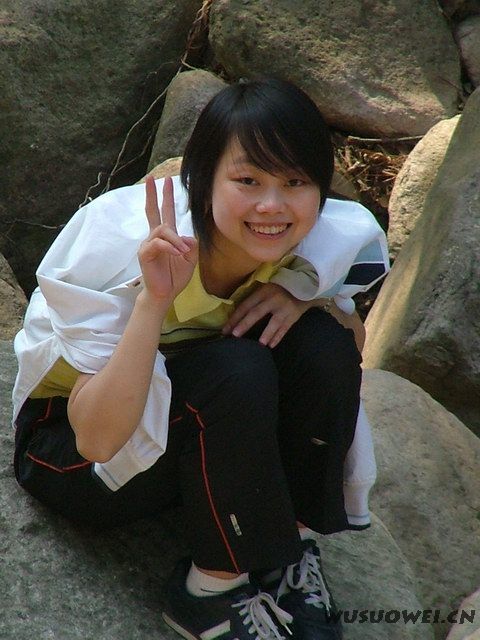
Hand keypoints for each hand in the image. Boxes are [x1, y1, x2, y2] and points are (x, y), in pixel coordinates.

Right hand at [138, 176, 197, 302]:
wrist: (165, 294)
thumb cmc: (175, 277)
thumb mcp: (190, 259)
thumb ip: (192, 245)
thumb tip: (188, 236)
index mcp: (166, 236)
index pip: (164, 212)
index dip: (165, 196)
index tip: (165, 180)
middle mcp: (155, 237)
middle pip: (153, 211)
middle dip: (153, 195)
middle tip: (152, 178)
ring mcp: (148, 244)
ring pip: (162, 230)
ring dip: (175, 239)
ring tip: (182, 252)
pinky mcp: (145, 254)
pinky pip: (158, 244)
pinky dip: (170, 247)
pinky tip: (177, 253)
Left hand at [222, 282, 310, 347]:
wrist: (304, 287)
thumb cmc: (279, 289)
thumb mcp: (265, 289)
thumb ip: (254, 300)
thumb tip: (236, 317)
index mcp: (263, 292)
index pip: (246, 305)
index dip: (235, 317)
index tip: (226, 329)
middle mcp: (273, 299)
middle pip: (257, 313)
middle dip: (245, 324)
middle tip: (234, 335)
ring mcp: (284, 308)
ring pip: (274, 322)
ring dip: (267, 333)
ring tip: (259, 344)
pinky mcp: (294, 316)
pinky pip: (285, 328)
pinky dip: (278, 337)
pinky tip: (271, 345)